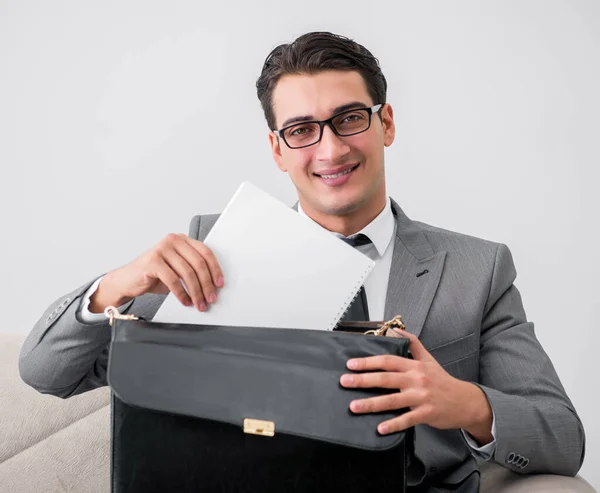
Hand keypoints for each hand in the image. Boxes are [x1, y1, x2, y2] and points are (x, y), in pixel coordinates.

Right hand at [90, 234, 223, 312]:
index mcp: (182, 239)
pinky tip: (185, 301)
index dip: (215, 269)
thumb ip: (193, 270)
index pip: (205, 252)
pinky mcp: (152, 261)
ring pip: (187, 273)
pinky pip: (173, 280)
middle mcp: (173, 240)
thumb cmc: (155, 275)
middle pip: (198, 263)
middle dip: (207, 284)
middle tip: (211, 298)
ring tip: (199, 303)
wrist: (128, 280)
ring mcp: (162, 249)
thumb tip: (213, 285)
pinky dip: (181, 293)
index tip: (220, 284)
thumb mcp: (177, 269)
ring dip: (196, 292)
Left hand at [340, 329, 492, 443]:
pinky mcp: (426, 414)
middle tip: (344, 382)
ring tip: (354, 406)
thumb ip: (412, 343)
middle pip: (386, 378)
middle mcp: (416, 380)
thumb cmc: (443, 380)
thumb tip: (394, 329)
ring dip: (371, 404)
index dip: (368, 362)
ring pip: (392, 400)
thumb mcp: (428, 358)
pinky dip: (393, 424)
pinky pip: (407, 420)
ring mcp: (421, 397)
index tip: (351, 364)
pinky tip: (379, 428)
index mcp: (414, 366)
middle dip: (363, 380)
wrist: (465, 401)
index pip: (388, 361)